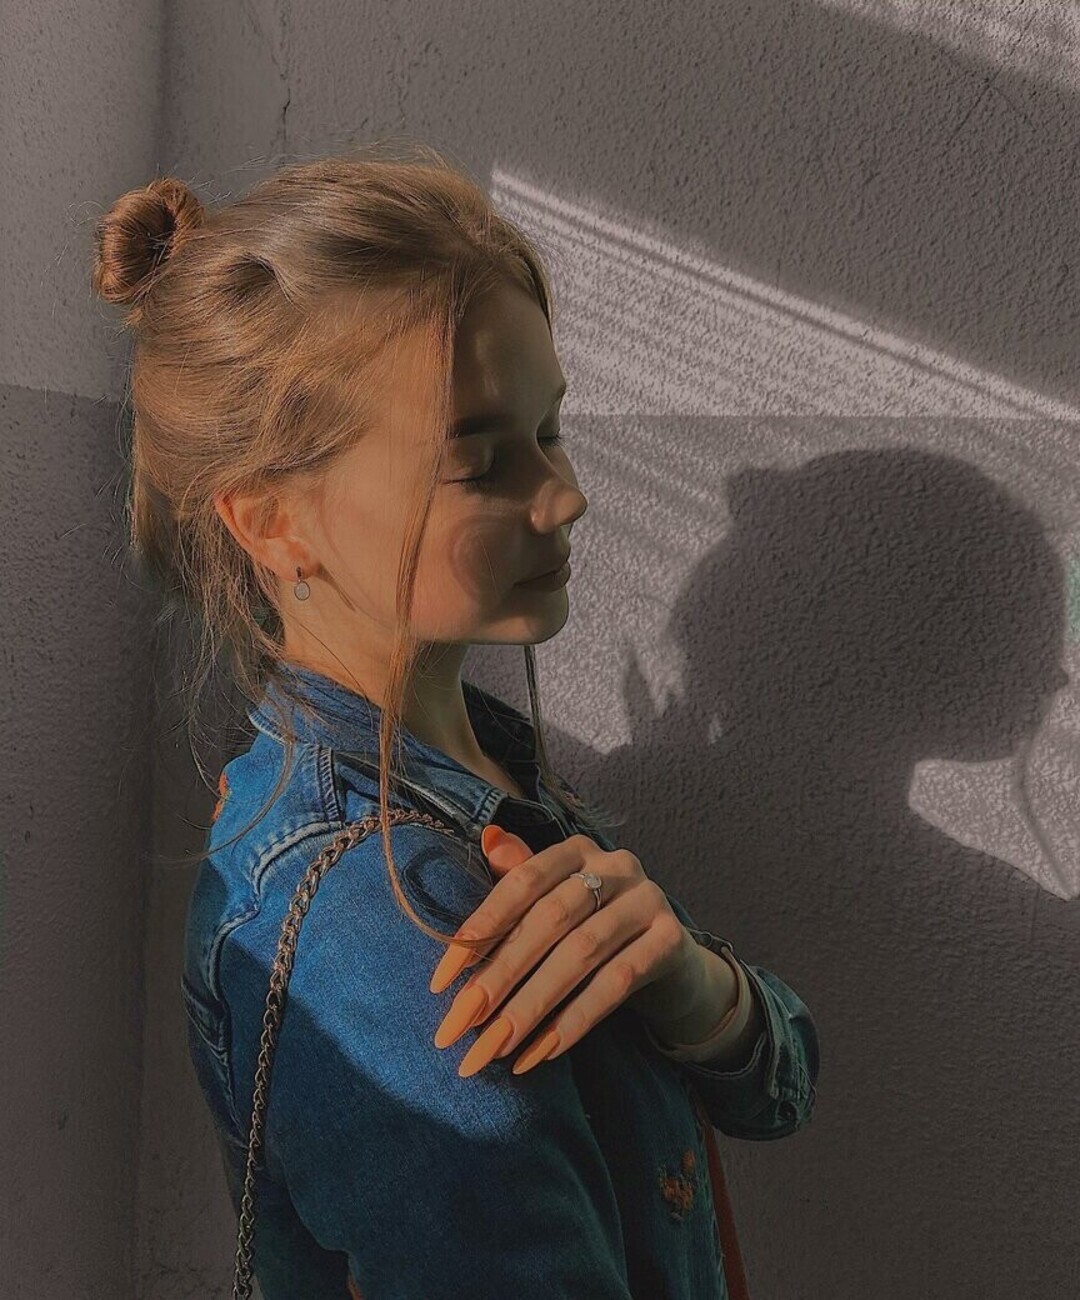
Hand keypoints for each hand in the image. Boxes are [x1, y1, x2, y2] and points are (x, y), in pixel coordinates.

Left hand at [429, 825, 708, 1077]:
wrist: (673, 964)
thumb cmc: (595, 933)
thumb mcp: (555, 907)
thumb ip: (519, 882)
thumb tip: (486, 837)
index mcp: (577, 850)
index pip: (521, 883)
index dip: (480, 930)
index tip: (439, 985)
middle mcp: (615, 865)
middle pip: (547, 920)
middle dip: (497, 978)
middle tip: (458, 1027)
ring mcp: (648, 900)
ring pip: (579, 954)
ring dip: (529, 1006)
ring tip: (492, 1049)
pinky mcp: (672, 941)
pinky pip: (616, 984)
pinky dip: (573, 1022)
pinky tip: (539, 1054)